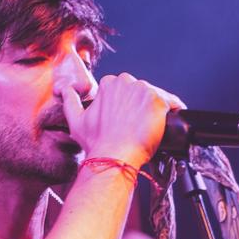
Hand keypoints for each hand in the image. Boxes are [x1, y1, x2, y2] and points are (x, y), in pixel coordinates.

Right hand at [62, 72, 183, 168]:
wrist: (112, 156)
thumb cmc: (96, 143)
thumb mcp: (75, 120)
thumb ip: (69, 101)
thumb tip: (65, 90)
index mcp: (108, 83)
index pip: (127, 91)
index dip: (130, 107)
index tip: (130, 120)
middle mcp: (126, 81)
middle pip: (142, 92)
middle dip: (143, 107)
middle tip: (140, 127)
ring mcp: (143, 90)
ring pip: (157, 97)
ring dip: (156, 111)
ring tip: (150, 129)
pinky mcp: (158, 101)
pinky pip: (172, 104)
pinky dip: (174, 112)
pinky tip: (169, 123)